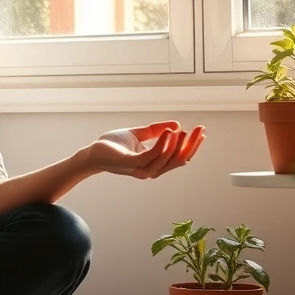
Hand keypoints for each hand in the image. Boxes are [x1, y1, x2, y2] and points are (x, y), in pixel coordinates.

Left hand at [85, 121, 204, 178]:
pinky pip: (152, 155)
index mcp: (154, 163)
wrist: (93, 152)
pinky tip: (168, 133)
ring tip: (182, 131)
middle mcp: (150, 169)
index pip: (178, 157)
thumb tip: (176, 124)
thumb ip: (155, 130)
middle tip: (199, 130)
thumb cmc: (113, 145)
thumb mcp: (138, 134)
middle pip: (177, 160)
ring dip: (177, 145)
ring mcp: (141, 168)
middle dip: (190, 146)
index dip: (191, 146)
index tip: (201, 132)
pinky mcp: (131, 164)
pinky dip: (162, 144)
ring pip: (167, 159)